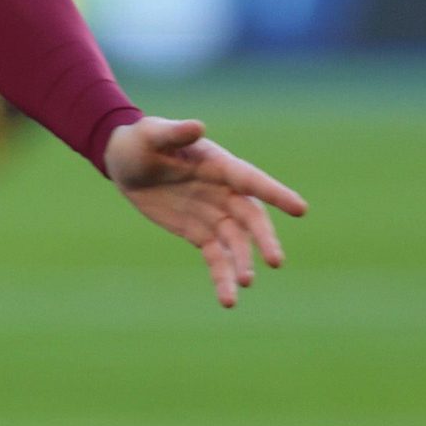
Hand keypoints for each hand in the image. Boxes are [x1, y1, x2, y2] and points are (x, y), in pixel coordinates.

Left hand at [105, 116, 306, 308]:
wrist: (125, 163)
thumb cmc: (141, 141)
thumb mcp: (151, 134)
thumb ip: (175, 133)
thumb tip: (198, 126)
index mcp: (220, 166)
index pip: (252, 181)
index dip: (275, 194)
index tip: (300, 209)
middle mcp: (225, 193)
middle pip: (251, 218)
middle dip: (264, 239)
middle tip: (275, 261)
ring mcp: (215, 216)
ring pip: (237, 244)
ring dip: (243, 264)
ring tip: (244, 283)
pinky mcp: (201, 234)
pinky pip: (217, 258)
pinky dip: (223, 277)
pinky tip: (228, 299)